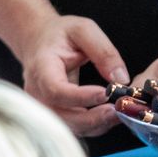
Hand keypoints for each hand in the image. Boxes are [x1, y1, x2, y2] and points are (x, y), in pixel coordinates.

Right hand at [15, 14, 128, 137]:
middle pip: (61, 115)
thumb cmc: (59, 35)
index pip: (56, 90)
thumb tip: (121, 78)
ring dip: (95, 124)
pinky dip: (92, 125)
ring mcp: (42, 106)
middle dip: (92, 118)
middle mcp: (37, 92)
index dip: (81, 97)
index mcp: (41, 67)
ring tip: (118, 113)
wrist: (38, 41)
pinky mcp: (53, 114)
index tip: (105, 93)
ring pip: (68, 126)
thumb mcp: (83, 30)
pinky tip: (109, 115)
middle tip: (117, 110)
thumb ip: (103, 51)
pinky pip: (73, 127)